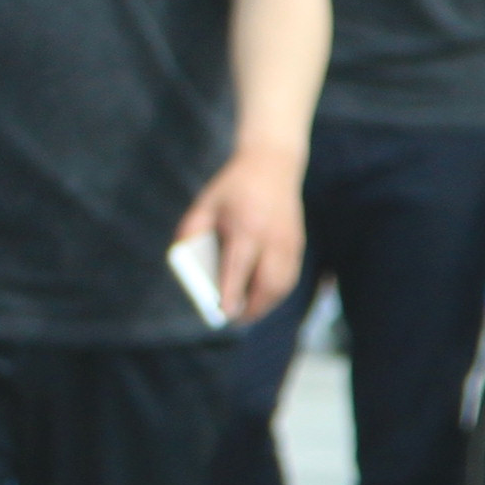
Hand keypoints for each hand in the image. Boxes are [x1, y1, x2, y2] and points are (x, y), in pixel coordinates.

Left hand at [177, 144, 306, 325]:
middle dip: (252, 307)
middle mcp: (273, 237)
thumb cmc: (231, 189)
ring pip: (282, 284)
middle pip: (267, 283)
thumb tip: (186, 267)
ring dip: (266, 303)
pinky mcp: (297, 244)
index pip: (239, 267)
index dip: (233, 292)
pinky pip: (289, 277)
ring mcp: (290, 242)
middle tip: (232, 320)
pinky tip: (259, 298)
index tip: (224, 313)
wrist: (272, 165)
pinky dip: (275, 292)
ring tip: (245, 313)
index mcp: (247, 227)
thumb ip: (190, 234)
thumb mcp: (203, 206)